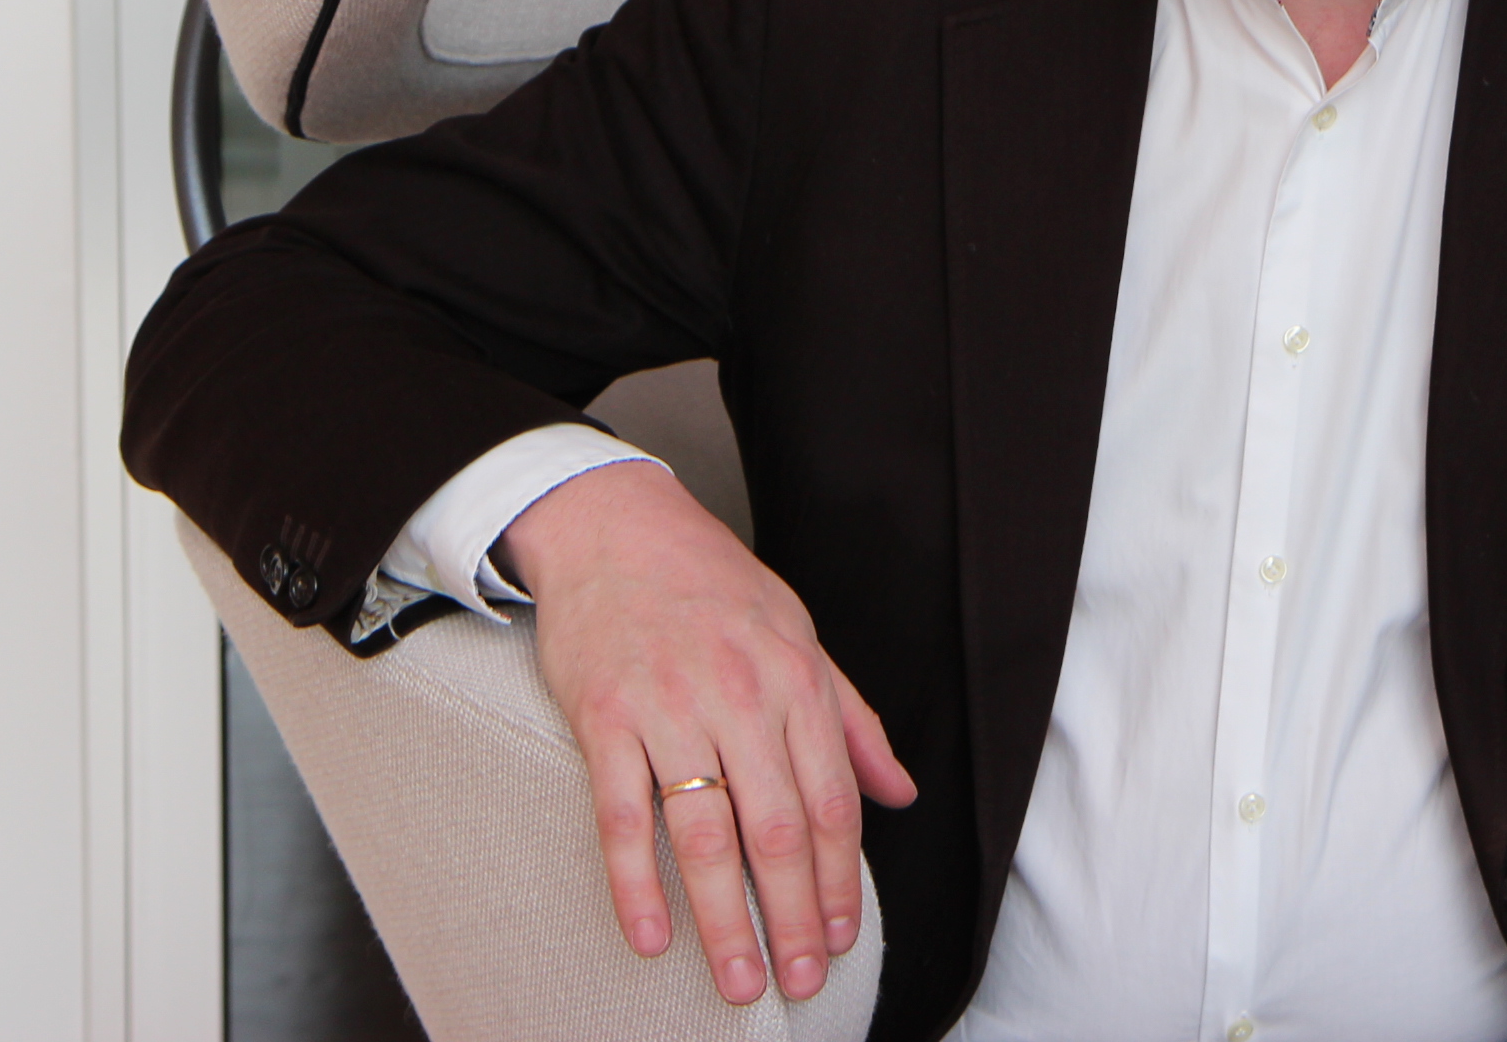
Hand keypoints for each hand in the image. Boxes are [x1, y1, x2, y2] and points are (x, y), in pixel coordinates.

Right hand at [501, 458, 916, 1004]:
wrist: (618, 527)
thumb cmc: (713, 586)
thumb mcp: (800, 635)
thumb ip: (850, 721)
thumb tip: (900, 792)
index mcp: (797, 681)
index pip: (831, 802)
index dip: (839, 880)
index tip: (841, 938)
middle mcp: (741, 698)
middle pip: (777, 830)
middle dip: (793, 916)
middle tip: (800, 980)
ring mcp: (670, 708)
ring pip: (705, 834)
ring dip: (725, 919)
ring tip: (738, 980)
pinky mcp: (605, 717)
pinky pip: (622, 814)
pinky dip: (636, 882)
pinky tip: (651, 936)